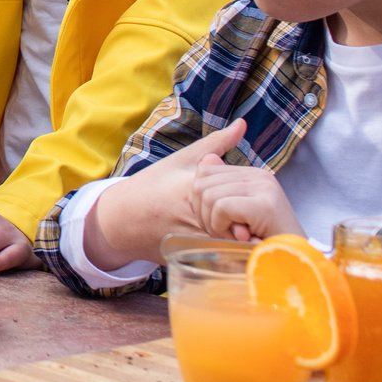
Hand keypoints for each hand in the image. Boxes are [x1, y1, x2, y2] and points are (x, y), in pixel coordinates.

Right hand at [79, 118, 247, 271]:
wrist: (122, 219)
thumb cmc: (154, 185)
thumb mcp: (183, 160)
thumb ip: (216, 144)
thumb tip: (243, 124)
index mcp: (195, 190)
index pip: (238, 200)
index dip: (250, 202)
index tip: (258, 201)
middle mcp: (194, 218)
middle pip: (239, 226)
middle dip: (251, 224)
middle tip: (260, 222)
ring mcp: (191, 242)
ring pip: (232, 246)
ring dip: (243, 241)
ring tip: (250, 234)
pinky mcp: (189, 258)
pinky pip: (220, 258)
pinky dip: (231, 253)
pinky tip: (234, 245)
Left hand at [191, 159, 300, 243]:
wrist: (293, 263)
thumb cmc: (260, 244)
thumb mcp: (235, 215)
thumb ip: (220, 190)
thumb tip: (207, 160)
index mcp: (252, 174)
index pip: (204, 172)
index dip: (201, 202)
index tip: (217, 222)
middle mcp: (259, 175)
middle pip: (201, 184)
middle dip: (204, 215)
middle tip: (225, 232)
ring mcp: (264, 187)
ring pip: (209, 196)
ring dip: (214, 224)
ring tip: (235, 236)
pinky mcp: (265, 204)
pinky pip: (221, 208)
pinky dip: (221, 228)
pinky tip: (239, 238)